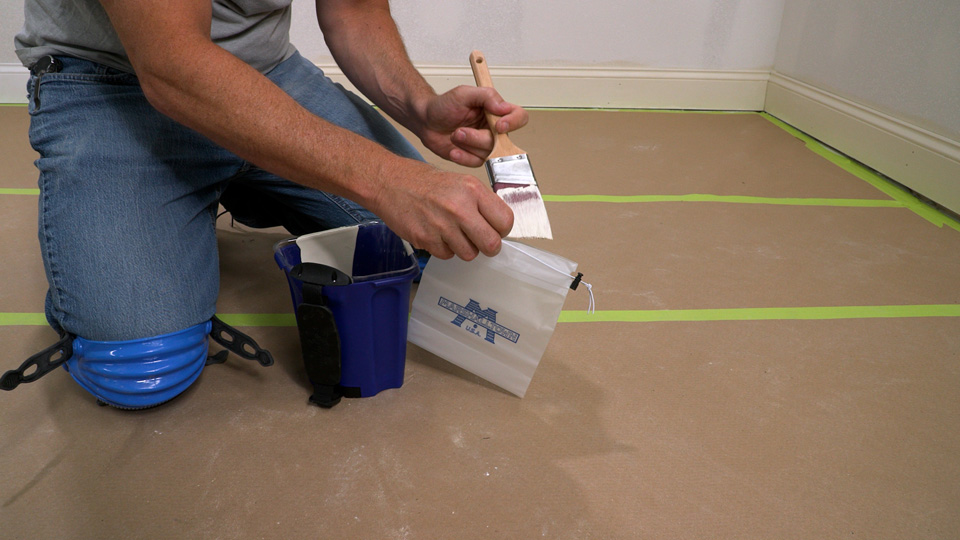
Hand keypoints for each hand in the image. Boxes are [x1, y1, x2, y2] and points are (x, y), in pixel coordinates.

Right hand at [368, 158, 513, 260]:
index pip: (505, 221)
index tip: (494, 230)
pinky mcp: (426, 239)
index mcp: (472, 190)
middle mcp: (460, 207)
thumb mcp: (460, 182)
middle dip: (488, 246)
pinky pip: (447, 255)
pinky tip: (436, 233)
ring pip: (469, 254)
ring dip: (464, 247)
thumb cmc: (426, 183)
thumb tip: (498, 226)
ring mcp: (442, 225)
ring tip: (452, 233)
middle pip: (491, 244)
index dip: (501, 230)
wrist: (390, 183)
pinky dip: (444, 249)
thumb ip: (481, 203)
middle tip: (479, 240)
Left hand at [416, 86, 528, 166]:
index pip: (519, 117)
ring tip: (454, 136)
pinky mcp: (474, 157)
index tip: (499, 125)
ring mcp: (484, 144)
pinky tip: (453, 150)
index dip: (513, 123)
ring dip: (468, 145)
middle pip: (502, 140)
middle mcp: (494, 129)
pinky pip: (476, 163)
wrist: (425, 120)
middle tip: (460, 131)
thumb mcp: (464, 93)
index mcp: (496, 111)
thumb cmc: (443, 105)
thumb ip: (487, 96)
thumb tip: (504, 107)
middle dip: (478, 138)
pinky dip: (463, 157)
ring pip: (488, 153)